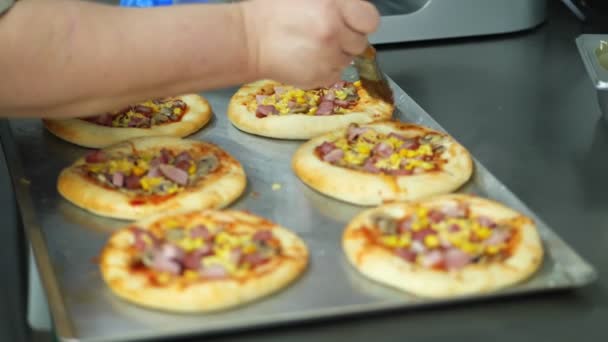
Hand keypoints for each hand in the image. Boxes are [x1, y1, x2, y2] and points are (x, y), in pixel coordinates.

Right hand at [241, 0, 379, 88]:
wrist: (248, 40)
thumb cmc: (273, 13)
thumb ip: (336, 3)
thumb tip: (351, 12)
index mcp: (332, 6)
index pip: (370, 20)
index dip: (361, 22)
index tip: (351, 23)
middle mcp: (333, 32)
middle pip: (360, 43)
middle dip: (347, 39)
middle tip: (326, 34)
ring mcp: (327, 57)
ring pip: (347, 61)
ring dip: (335, 55)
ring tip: (312, 46)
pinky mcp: (318, 78)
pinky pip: (334, 75)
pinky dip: (324, 69)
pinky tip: (307, 59)